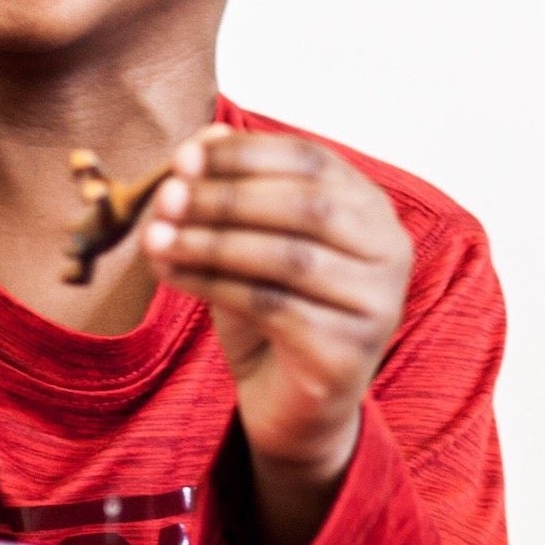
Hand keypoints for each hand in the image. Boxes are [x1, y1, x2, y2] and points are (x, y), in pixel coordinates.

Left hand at [142, 127, 410, 544]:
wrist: (293, 406)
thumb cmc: (273, 311)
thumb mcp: (249, 241)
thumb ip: (234, 191)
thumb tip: (203, 138)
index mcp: (370, 209)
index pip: (311, 160)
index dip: (245, 154)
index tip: (182, 156)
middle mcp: (389, 252)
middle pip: (305, 205)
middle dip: (226, 197)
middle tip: (165, 195)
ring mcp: (377, 305)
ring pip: (288, 257)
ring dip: (212, 241)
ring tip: (156, 236)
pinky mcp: (349, 353)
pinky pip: (272, 307)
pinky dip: (212, 285)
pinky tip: (171, 274)